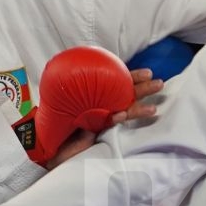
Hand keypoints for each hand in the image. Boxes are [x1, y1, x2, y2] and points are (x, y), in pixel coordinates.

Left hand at [42, 68, 161, 169]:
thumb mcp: (62, 97)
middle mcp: (102, 108)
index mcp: (98, 98)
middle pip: (126, 96)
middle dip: (143, 90)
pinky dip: (117, 117)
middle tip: (159, 84)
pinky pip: (110, 123)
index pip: (117, 84)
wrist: (47, 141)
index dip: (131, 78)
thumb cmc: (54, 119)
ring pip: (124, 111)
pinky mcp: (97, 133)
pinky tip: (124, 113)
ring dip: (139, 109)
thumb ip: (74, 86)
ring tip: (153, 107)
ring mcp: (101, 121)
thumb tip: (78, 64)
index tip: (147, 73)